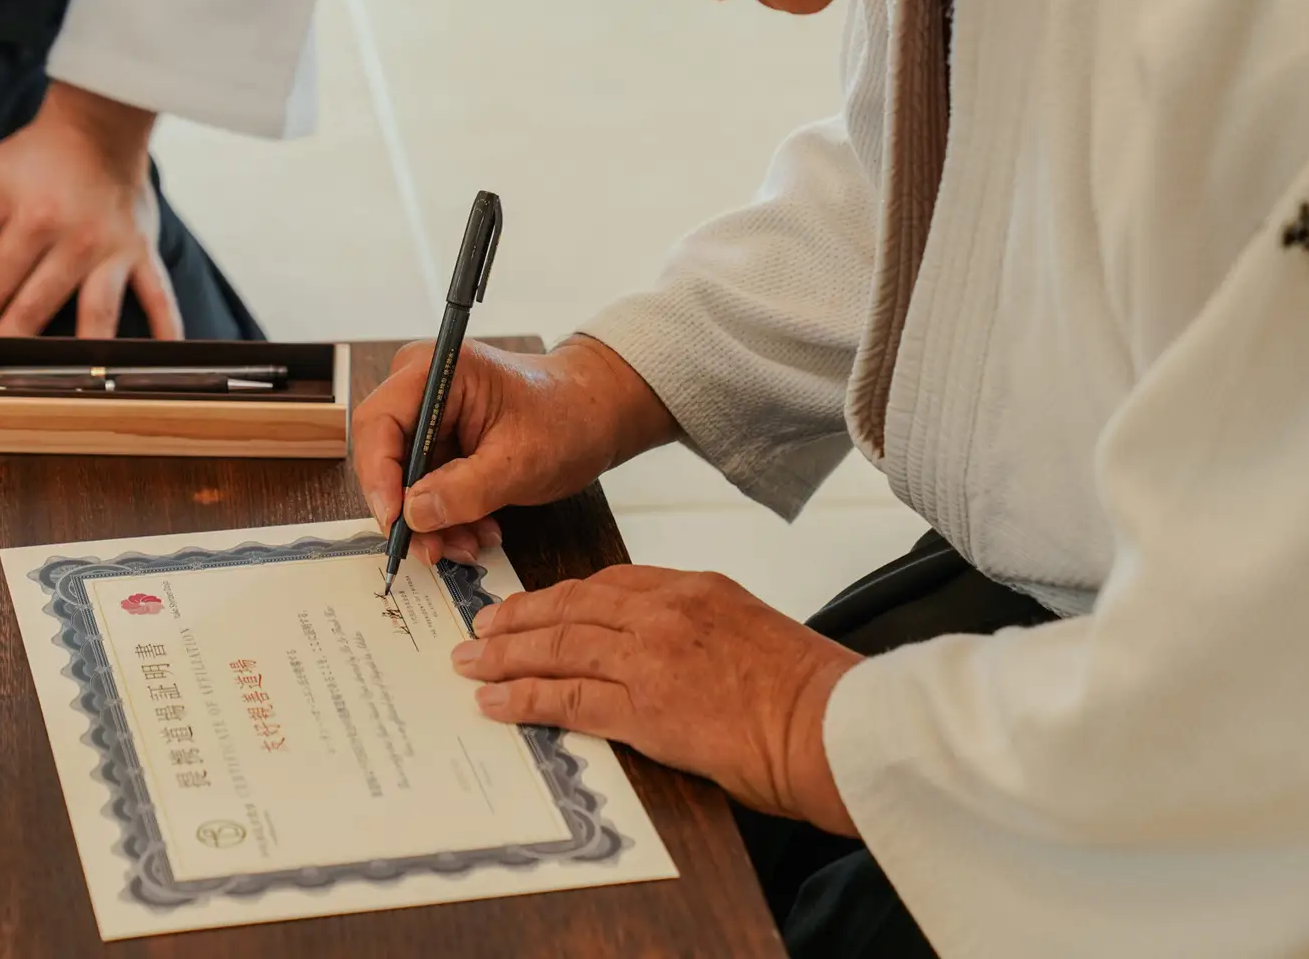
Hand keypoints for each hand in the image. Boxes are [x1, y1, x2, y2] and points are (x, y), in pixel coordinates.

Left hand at [0, 82, 180, 350]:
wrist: (97, 129)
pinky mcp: (142, 254)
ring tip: (67, 390)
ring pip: (99, 316)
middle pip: (39, 308)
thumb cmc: (28, 159)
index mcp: (32, 220)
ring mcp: (114, 251)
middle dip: (12, 345)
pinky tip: (163, 361)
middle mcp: (76, 241)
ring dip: (81, 354)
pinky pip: (159, 297)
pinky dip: (165, 329)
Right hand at [352, 336, 678, 565]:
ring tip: (469, 545)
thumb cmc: (568, 417)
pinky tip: (479, 531)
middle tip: (432, 549)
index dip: (379, 476)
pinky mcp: (441, 441)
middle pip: (386, 455)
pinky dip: (449, 514)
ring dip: (433, 521)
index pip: (379, 422)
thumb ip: (463, 490)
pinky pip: (428, 486)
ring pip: (406, 480)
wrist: (597, 414)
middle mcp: (421, 387)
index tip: (394, 521)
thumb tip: (413, 515)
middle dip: (409, 509)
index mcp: (437, 369)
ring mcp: (430, 415)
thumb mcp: (519, 462)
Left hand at [451, 565, 862, 834]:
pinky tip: (494, 702)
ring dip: (506, 656)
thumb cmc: (809, 693)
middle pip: (572, 607)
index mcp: (694, 589)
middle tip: (481, 628)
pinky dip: (523, 698)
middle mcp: (665, 613)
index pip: (609, 583)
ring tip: (471, 662)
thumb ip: (703, 631)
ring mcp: (651, 658)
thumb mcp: (751, 633)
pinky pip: (566, 698)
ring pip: (558, 646)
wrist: (836, 725)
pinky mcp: (644, 707)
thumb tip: (668, 655)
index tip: (532, 606)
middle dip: (519, 618)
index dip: (560, 596)